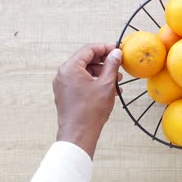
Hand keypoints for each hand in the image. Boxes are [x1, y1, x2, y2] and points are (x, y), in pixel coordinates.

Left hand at [52, 43, 122, 158]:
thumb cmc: (90, 110)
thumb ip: (111, 65)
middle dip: (104, 62)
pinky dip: (94, 82)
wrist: (78, 134)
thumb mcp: (106, 84)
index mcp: (70, 68)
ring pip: (84, 72)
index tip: (117, 49)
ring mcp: (63, 85)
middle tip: (118, 64)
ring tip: (117, 80)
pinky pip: (81, 82)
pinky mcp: (66, 94)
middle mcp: (63, 74)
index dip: (105, 47)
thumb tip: (116, 53)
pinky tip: (109, 89)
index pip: (89, 49)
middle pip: (86, 60)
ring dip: (101, 73)